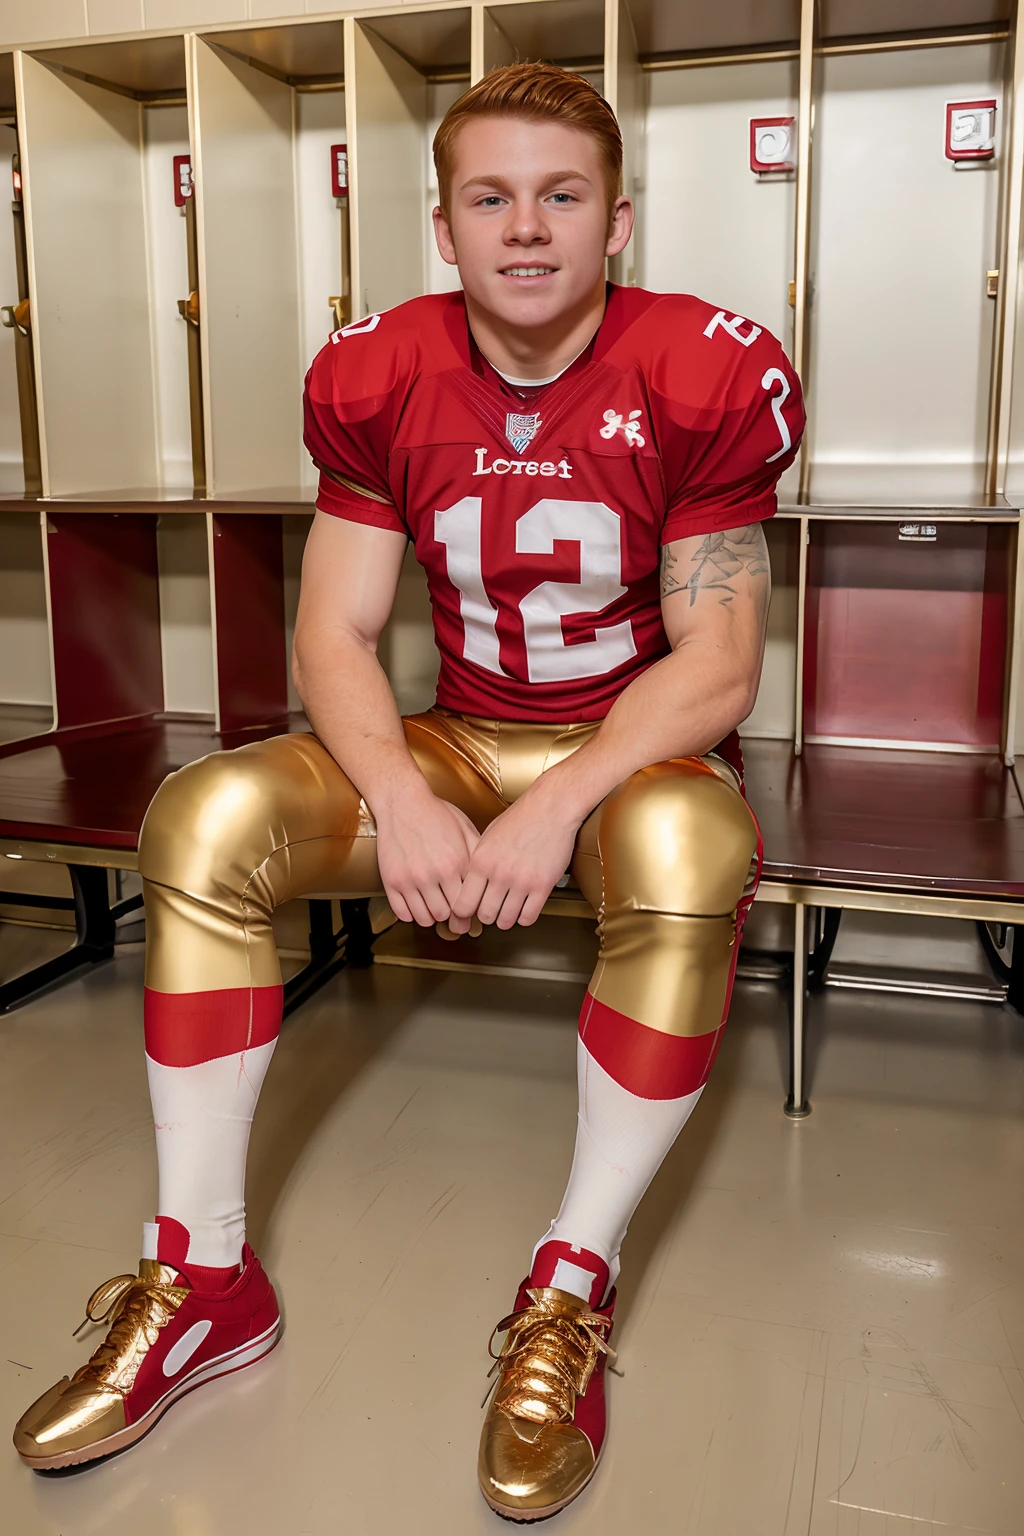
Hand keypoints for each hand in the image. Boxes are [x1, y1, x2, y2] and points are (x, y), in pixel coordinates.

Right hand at [375, 792, 479, 925]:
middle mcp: (432, 874)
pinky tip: (417, 903)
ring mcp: (409, 879)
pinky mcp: (391, 881)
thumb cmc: (436, 814)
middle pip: (445, 915)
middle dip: (451, 917)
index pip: (466, 904)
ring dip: (431, 916)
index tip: (468, 915)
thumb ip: (477, 857)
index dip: (469, 913)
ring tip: (434, 906)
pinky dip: (411, 914)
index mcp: (455, 864)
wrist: (402, 802)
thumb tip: (488, 882)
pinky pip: (402, 913)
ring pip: (424, 918)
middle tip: (451, 912)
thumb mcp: (465, 831)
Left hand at [447, 789, 578, 931]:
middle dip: (487, 916)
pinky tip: (525, 908)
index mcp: (481, 861)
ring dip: (506, 920)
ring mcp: (521, 881)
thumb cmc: (520, 818)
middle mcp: (499, 874)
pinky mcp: (542, 886)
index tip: (469, 913)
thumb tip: (470, 884)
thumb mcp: (488, 837)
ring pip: (506, 921)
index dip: (464, 912)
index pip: (463, 903)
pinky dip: (525, 918)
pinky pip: (528, 917)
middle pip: (485, 916)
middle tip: (492, 911)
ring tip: (508, 911)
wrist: (551, 807)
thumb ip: (478, 862)